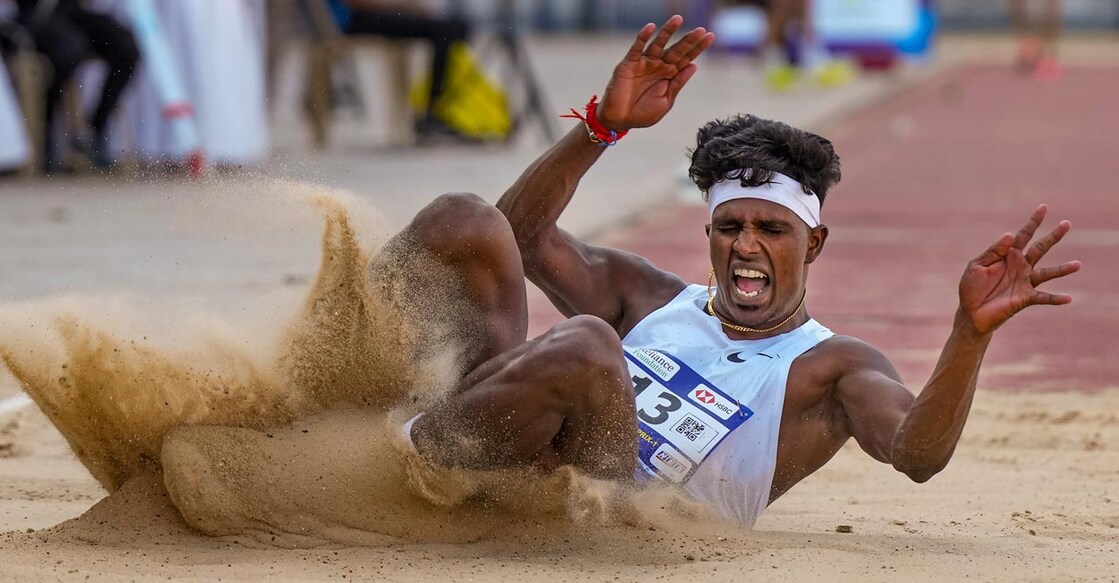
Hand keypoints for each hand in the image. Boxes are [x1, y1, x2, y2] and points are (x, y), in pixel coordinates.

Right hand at [597, 16, 714, 131]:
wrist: (620, 121)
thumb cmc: (643, 114)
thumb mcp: (665, 101)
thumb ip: (677, 84)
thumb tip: (693, 66)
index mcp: (669, 75)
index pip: (686, 58)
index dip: (698, 48)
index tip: (710, 36)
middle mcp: (658, 66)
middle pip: (676, 50)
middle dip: (688, 40)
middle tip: (701, 30)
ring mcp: (644, 63)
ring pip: (658, 44)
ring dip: (667, 32)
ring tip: (678, 19)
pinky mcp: (629, 64)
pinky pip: (637, 48)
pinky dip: (643, 37)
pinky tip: (651, 27)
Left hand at [959, 205, 1080, 333]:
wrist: (970, 312)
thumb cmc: (972, 287)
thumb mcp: (977, 265)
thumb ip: (993, 251)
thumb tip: (1010, 234)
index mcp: (1008, 255)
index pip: (1023, 235)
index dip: (1033, 222)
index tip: (1043, 207)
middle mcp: (1020, 266)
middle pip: (1040, 248)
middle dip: (1053, 236)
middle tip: (1067, 223)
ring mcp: (1025, 281)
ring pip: (1047, 272)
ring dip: (1062, 269)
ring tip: (1078, 265)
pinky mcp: (1025, 298)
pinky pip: (1043, 297)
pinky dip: (1055, 298)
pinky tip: (1068, 298)